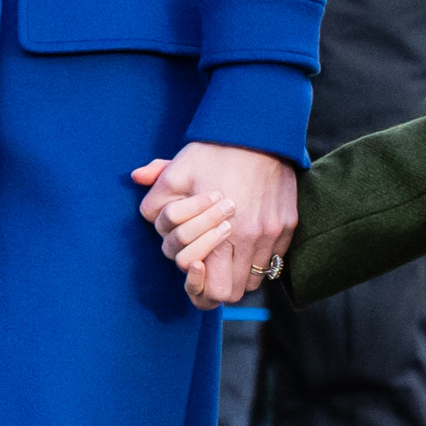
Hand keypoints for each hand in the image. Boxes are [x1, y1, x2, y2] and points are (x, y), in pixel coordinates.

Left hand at [135, 145, 298, 307]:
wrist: (261, 132)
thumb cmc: (216, 152)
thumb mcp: (178, 169)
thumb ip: (156, 192)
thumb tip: (137, 181)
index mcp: (225, 234)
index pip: (213, 291)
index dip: (198, 286)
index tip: (195, 266)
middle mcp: (253, 239)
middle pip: (234, 292)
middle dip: (217, 286)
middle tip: (207, 268)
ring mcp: (274, 234)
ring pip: (255, 280)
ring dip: (238, 273)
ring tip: (226, 255)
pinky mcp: (288, 225)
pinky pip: (274, 259)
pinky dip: (257, 257)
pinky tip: (245, 239)